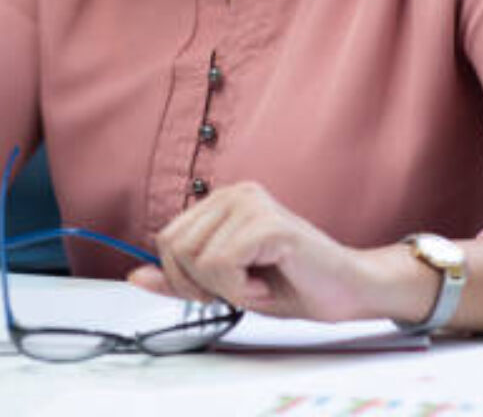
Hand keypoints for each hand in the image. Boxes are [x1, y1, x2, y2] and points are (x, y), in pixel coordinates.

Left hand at [128, 182, 374, 321]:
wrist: (348, 289)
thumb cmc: (290, 284)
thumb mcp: (224, 284)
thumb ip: (180, 279)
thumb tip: (134, 275)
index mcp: (220, 201)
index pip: (166, 239)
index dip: (183, 277)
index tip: (217, 289)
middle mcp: (234, 193)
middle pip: (175, 247)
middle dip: (201, 284)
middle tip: (240, 287)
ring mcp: (251, 203)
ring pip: (198, 258)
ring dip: (227, 288)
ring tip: (258, 281)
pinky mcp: (268, 223)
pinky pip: (223, 264)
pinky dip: (241, 289)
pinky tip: (268, 282)